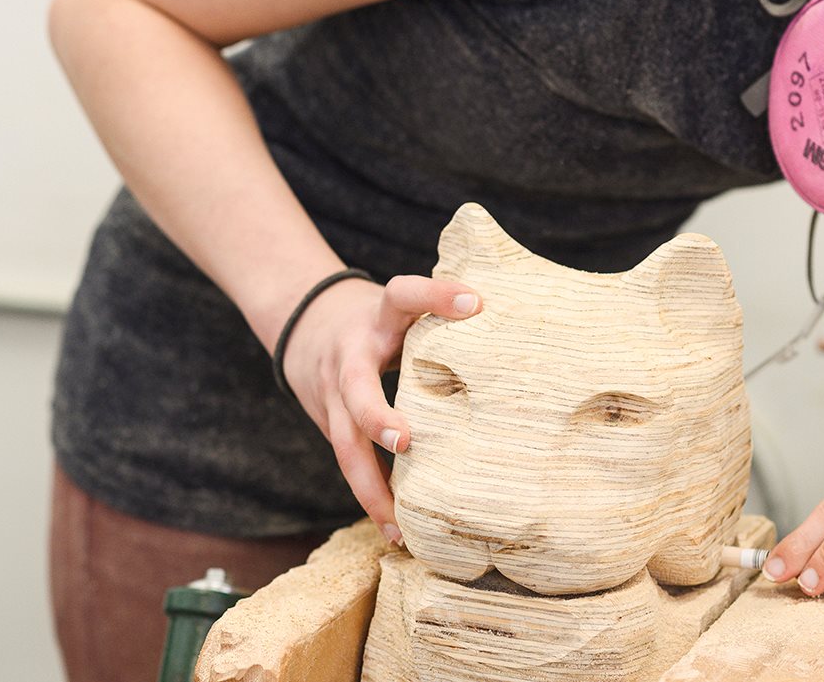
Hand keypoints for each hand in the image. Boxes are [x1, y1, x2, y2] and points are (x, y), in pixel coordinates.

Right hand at [281, 274, 480, 544]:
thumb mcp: (404, 308)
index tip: (475, 302)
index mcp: (378, 317)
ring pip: (344, 443)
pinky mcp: (331, 423)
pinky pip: (349, 464)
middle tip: (405, 441)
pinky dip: (372, 497)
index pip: (402, 295)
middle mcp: (351, 355)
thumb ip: (439, 319)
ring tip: (398, 527)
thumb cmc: (381, 322)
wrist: (306, 326)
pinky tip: (396, 530)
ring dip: (371, 487)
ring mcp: (334, 393)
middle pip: (355, 386)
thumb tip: (517, 326)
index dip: (434, 295)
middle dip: (376, 415)